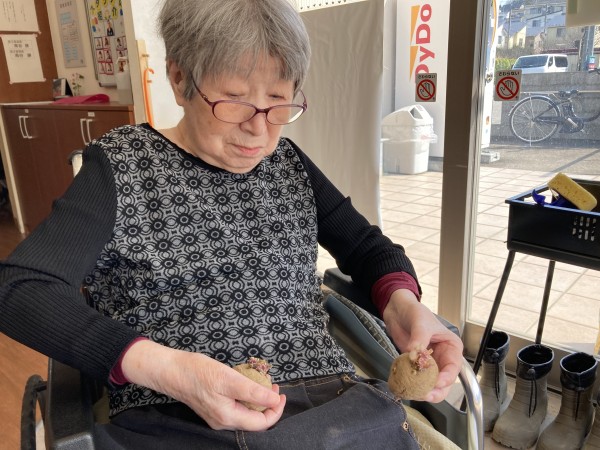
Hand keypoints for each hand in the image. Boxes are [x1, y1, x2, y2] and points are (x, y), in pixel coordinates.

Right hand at [120, 340, 285, 429]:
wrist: (171, 370)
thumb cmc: (198, 372)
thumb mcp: (229, 379)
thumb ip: (253, 391)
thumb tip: (274, 401)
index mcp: (228, 417)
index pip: (261, 423)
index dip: (275, 410)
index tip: (280, 392)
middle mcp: (223, 421)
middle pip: (254, 420)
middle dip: (267, 403)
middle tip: (271, 384)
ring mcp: (217, 415)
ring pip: (245, 412)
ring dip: (257, 398)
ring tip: (260, 381)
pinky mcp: (212, 407)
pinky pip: (236, 406)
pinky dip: (245, 396)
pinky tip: (245, 382)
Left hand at [382, 289, 463, 402]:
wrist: (398, 310)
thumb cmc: (415, 312)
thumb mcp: (420, 323)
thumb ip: (419, 339)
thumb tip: (414, 354)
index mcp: (451, 347)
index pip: (453, 368)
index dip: (445, 378)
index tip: (435, 383)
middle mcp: (443, 358)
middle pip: (444, 383)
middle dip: (435, 391)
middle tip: (423, 394)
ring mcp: (430, 364)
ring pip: (431, 385)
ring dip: (422, 391)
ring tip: (412, 392)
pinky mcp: (415, 366)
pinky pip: (416, 381)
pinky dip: (411, 385)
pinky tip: (403, 386)